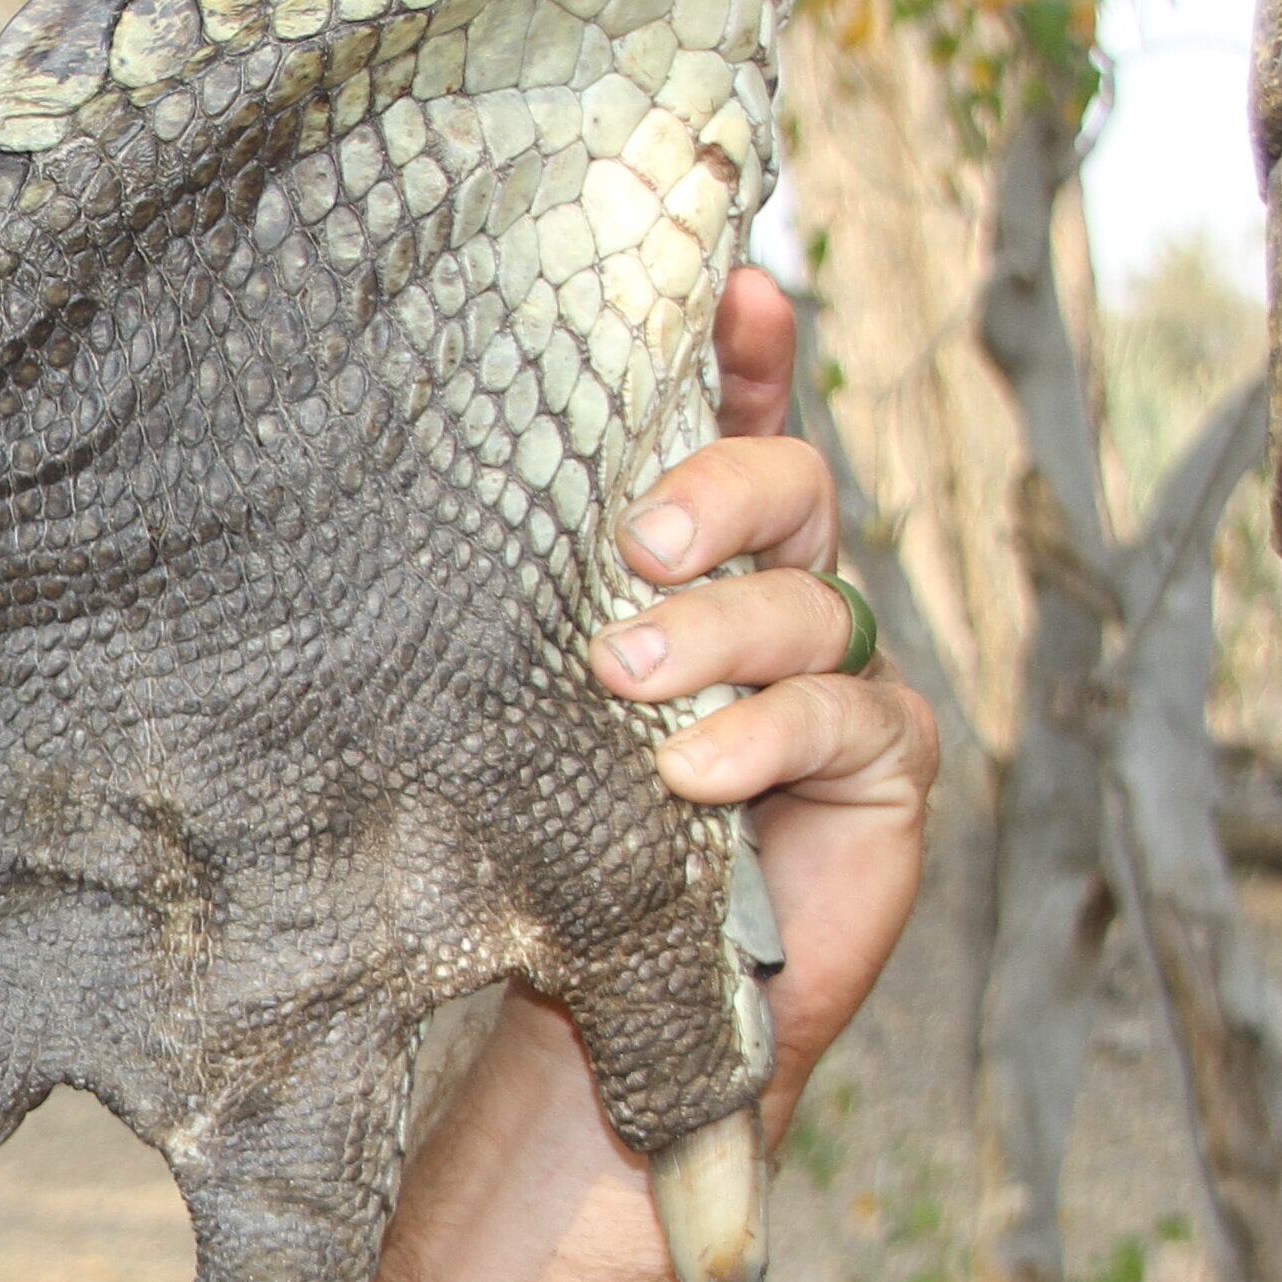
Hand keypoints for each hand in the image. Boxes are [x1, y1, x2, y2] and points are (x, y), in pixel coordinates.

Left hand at [581, 267, 936, 1134]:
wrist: (602, 998)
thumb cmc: (548, 828)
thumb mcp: (513, 699)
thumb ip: (517, 608)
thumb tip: (395, 504)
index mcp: (698, 557)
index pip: (736, 424)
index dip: (748, 349)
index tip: (736, 282)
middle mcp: (783, 594)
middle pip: (796, 485)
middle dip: (722, 490)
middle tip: (635, 543)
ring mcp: (844, 676)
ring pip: (810, 602)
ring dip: (717, 631)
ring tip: (624, 674)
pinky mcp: (886, 767)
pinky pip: (845, 717)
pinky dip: (763, 735)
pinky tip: (691, 770)